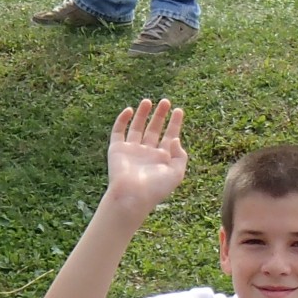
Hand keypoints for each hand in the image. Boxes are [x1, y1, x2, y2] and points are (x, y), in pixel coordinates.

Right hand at [102, 98, 187, 214]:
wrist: (132, 196)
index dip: (175, 123)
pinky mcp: (117, 150)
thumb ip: (180, 156)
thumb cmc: (155, 189)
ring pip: (137, 128)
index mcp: (161, 159)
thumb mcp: (176, 174)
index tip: (179, 110)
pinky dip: (122, 120)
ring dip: (142, 114)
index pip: (169, 136)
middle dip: (160, 116)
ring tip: (148, 101)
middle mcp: (146, 153)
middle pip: (154, 130)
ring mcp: (131, 151)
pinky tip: (129, 110)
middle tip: (166, 102)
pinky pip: (118, 132)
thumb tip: (175, 139)